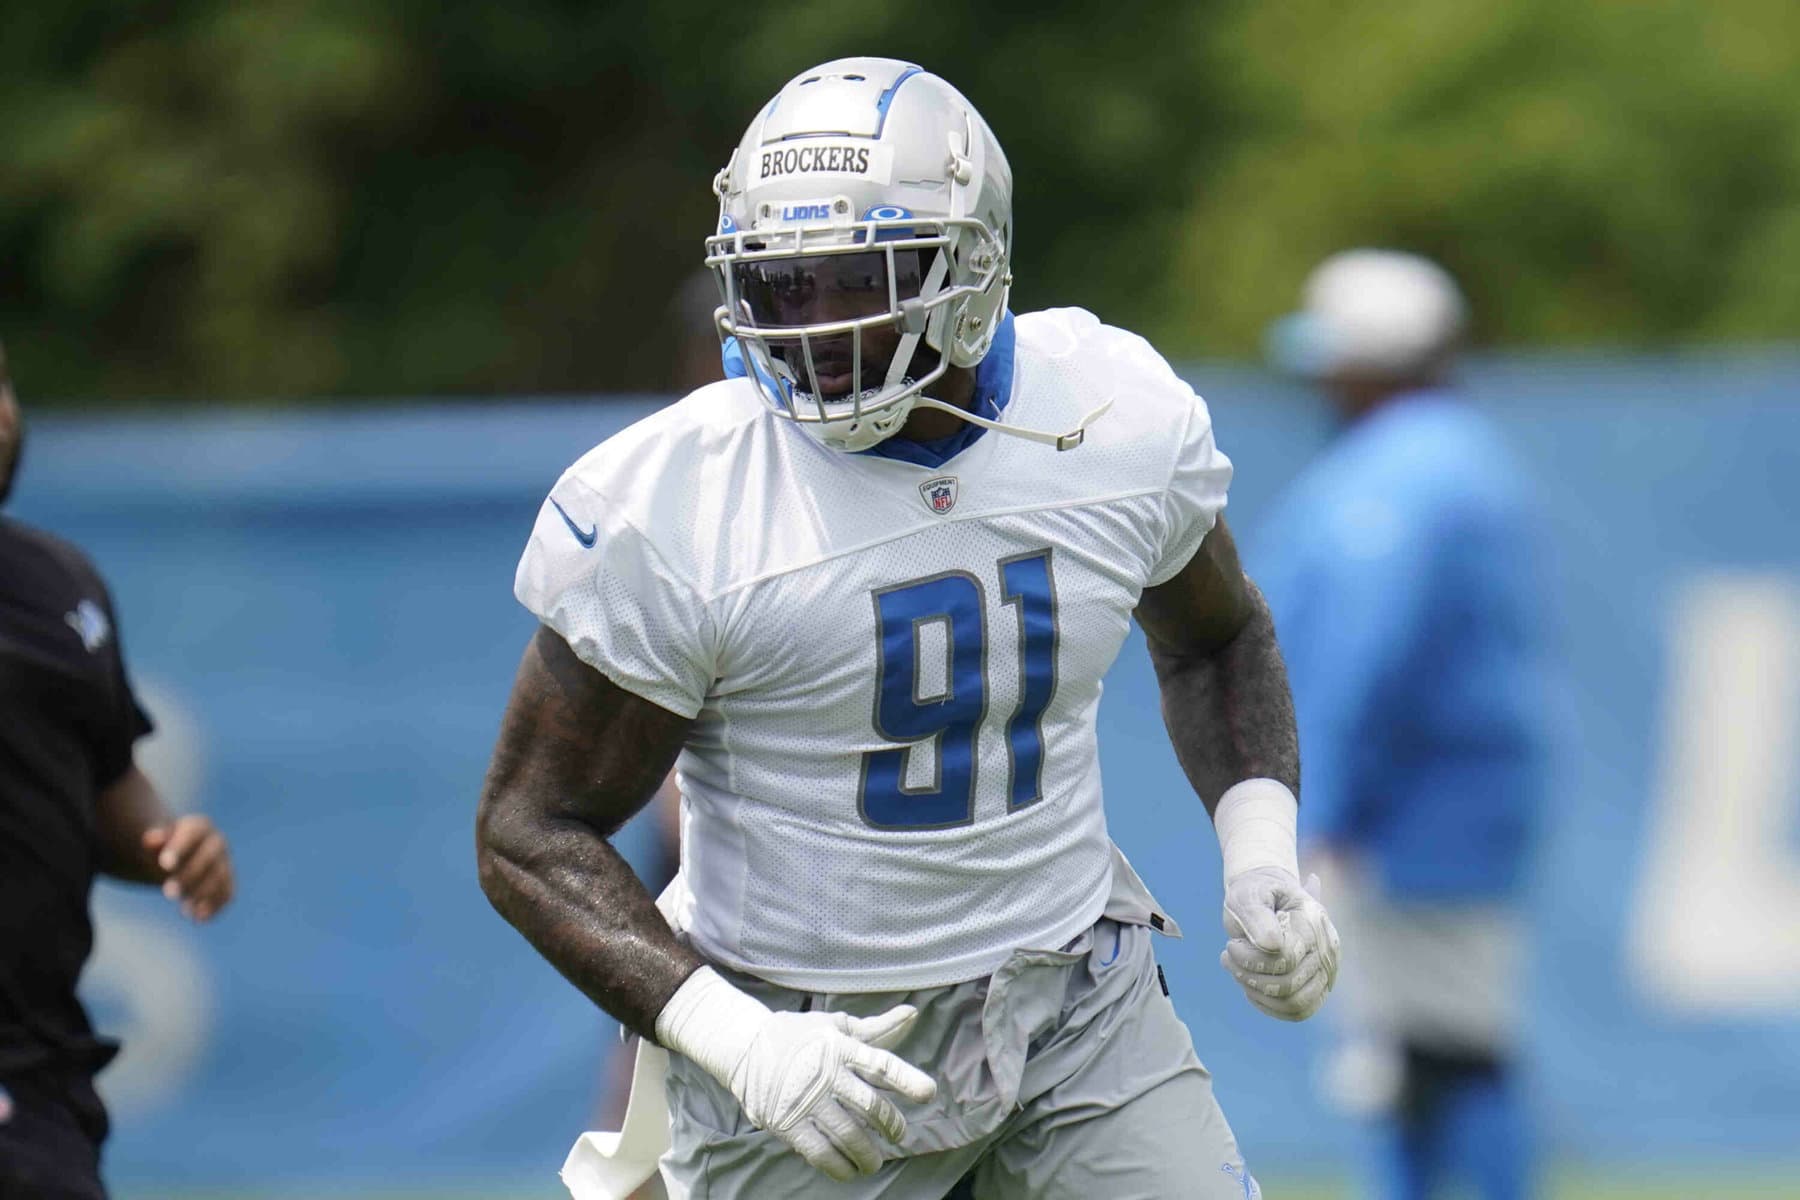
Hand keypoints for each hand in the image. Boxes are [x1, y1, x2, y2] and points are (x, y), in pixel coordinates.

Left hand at [142, 815, 234, 920]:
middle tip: (168, 893)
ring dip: (203, 894)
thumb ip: (153, 841)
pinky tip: (198, 919)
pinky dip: (215, 906)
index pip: (192, 834)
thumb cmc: (162, 850)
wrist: (179, 858)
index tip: (164, 866)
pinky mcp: (228, 881)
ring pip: (220, 877)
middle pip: (208, 857)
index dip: (179, 848)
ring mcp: (225, 862)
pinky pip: (227, 893)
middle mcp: (216, 842)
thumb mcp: (154, 844)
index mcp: (199, 827)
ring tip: (184, 910)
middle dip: (190, 876)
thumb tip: (149, 840)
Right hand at [725, 1004, 936, 1180]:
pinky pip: (820, 1152)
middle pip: (870, 1106)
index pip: (881, 1064)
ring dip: (868, 1153)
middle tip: (899, 1135)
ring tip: (875, 1162)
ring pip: (849, 1134)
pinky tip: (848, 1171)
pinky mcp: (787, 1123)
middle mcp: (826, 1073)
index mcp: (841, 1047)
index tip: (928, 1094)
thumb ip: (875, 1029)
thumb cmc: (801, 1036)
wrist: (746, 1047)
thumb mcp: (836, 1025)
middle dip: (891, 1125)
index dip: (906, 1079)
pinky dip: (839, 1166)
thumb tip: (912, 1014)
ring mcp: (806, 1100)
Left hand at [1221, 866, 1338, 1020]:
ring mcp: (1326, 971)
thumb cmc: (1255, 893)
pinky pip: (1297, 1012)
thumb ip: (1258, 916)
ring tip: (1237, 971)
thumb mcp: (1248, 894)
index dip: (1252, 960)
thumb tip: (1273, 945)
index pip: (1286, 959)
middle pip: (1288, 985)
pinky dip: (1269, 1005)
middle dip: (1250, 977)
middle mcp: (1327, 949)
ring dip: (1258, 993)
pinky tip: (1250, 987)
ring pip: (1294, 1004)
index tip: (1230, 946)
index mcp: (1313, 922)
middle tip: (1229, 958)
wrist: (1266, 896)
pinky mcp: (1318, 988)